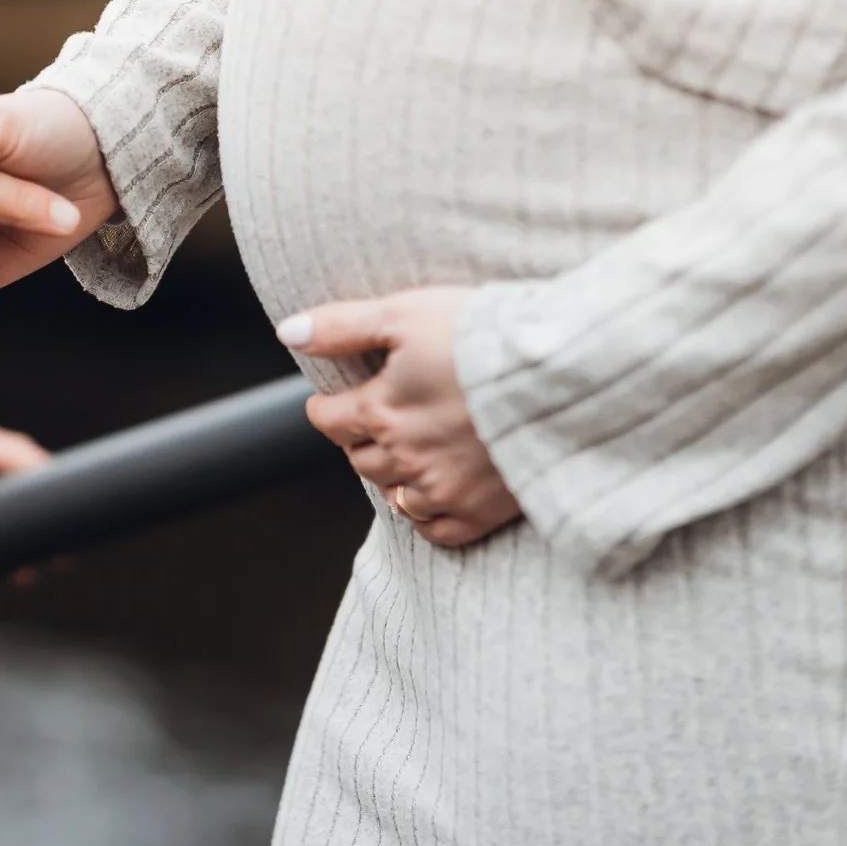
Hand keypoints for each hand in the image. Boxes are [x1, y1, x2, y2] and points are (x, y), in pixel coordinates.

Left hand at [282, 288, 521, 549]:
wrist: (558, 375)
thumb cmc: (482, 336)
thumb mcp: (405, 313)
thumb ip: (342, 327)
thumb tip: (288, 333)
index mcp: (380, 411)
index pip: (328, 420)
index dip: (325, 406)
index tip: (331, 399)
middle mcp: (404, 458)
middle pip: (359, 459)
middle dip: (359, 439)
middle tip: (375, 420)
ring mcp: (442, 491)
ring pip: (393, 495)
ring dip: (391, 475)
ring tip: (406, 452)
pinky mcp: (479, 512)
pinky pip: (435, 531)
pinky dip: (426, 516)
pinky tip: (433, 493)